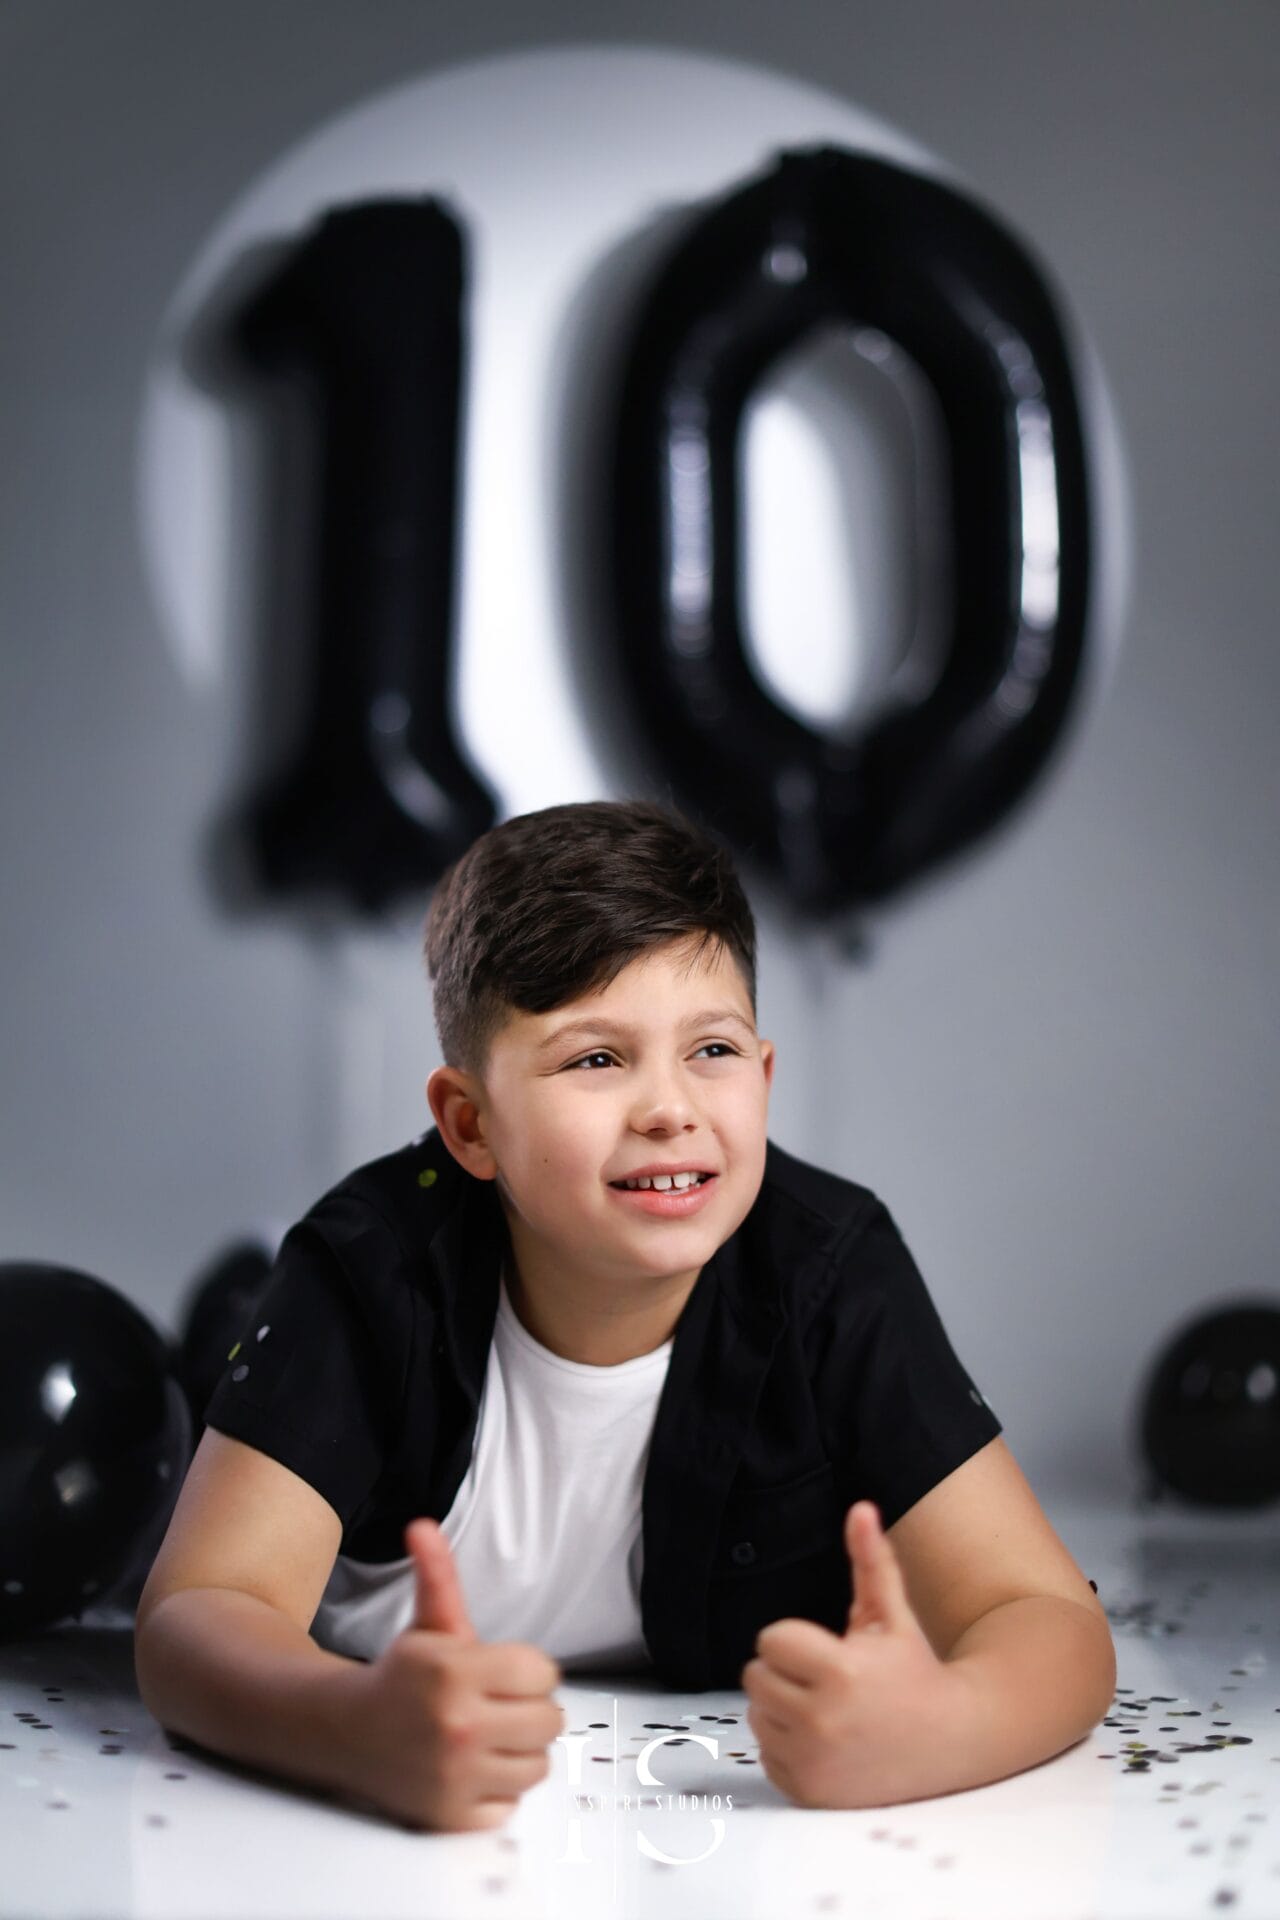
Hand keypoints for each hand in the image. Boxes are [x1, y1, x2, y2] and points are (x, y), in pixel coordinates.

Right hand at [349, 1517, 565, 1830]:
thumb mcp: (427, 1624)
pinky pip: (512, 1804)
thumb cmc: (401, 1678)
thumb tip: (423, 1527)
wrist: (348, 1733)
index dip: (529, 1672)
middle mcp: (458, 1725)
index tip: (505, 1674)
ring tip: (491, 1736)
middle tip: (500, 1706)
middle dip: (530, 1710)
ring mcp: (455, 1775)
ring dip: (520, 1751)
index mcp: (456, 1671)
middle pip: (550, 1721)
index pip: (544, 1674)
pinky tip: (474, 1768)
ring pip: (538, 1765)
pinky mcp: (451, 1817)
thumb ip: (437, 1574)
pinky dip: (498, 1790)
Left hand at [742, 1500, 962, 1808]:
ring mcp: (813, 1762)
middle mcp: (822, 1721)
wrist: (952, 1742)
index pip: (770, 1640)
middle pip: (755, 1676)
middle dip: (786, 1672)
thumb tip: (860, 1510)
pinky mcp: (808, 1791)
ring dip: (783, 1708)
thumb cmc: (916, 1673)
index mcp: (840, 1672)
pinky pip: (766, 1753)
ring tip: (830, 1709)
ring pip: (757, 1714)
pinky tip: (828, 1742)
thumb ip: (871, 1561)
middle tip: (828, 1680)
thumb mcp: (893, 1615)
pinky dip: (788, 1747)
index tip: (829, 1651)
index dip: (796, 1640)